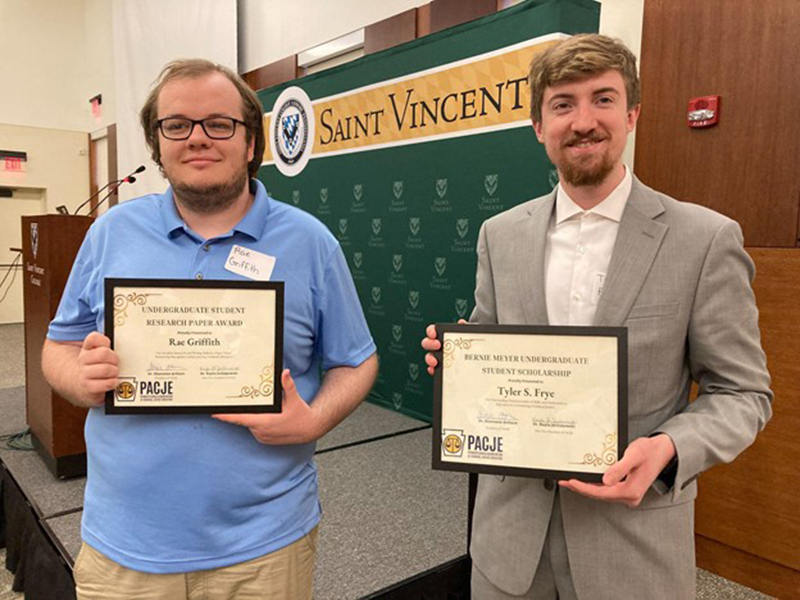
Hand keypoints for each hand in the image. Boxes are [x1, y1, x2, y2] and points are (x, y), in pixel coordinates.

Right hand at [77, 332, 118, 405]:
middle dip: (114, 359)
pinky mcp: (88, 387)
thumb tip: (124, 341)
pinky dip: (113, 382)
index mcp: (87, 349)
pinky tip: (112, 382)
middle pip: (104, 353)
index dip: (104, 341)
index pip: (93, 338)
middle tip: (115, 363)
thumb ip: (109, 346)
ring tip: (114, 373)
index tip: (108, 346)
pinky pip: (107, 383)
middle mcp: (83, 360)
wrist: (82, 386)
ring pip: (106, 369)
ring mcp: (84, 374)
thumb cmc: (97, 368)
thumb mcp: (100, 354)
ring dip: (114, 372)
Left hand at [213, 369, 322, 444]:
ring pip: (249, 424)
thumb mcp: (294, 399)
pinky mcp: (264, 440)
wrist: (310, 430)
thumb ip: (287, 385)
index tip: (214, 413)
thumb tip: (285, 372)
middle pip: (244, 419)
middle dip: (240, 411)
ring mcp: (262, 437)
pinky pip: (255, 429)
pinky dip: (256, 422)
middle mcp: (261, 431)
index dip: (226, 416)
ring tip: (264, 410)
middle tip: (237, 401)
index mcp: (265, 421)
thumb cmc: (301, 415)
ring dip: (251, 416)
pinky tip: (267, 416)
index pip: (240, 418)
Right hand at [421, 319, 466, 375]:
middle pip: (427, 343)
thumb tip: (461, 322)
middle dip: (430, 343)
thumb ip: (465, 328)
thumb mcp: (468, 334)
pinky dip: (432, 370)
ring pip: (429, 357)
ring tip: (435, 362)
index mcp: (442, 335)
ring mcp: (438, 357)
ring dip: (429, 358)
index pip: (432, 331)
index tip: (434, 333)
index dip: (431, 331)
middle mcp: (438, 346)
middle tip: (438, 345)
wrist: (476, 355)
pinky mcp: (441, 368)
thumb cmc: (468, 342)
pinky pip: (433, 369)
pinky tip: (434, 370)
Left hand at [558, 434, 675, 507]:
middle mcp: (630, 497)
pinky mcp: (627, 490)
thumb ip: (619, 469)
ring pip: (602, 494)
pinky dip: (595, 485)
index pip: (601, 493)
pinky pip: (607, 490)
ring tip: (570, 481)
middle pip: (599, 495)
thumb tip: (605, 481)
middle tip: (564, 481)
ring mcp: (629, 495)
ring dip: (586, 487)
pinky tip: (586, 480)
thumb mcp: (633, 456)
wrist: (662, 451)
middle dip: (581, 488)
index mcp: (631, 492)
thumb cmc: (649, 451)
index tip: (570, 481)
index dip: (583, 488)